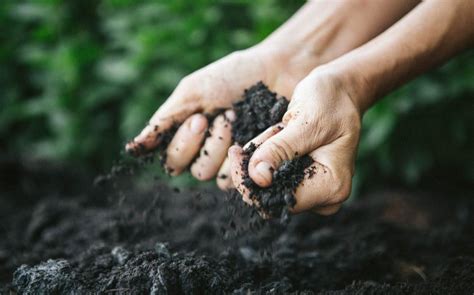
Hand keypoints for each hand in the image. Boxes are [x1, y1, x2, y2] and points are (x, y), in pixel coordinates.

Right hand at [125, 46, 314, 188]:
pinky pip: (237, 176)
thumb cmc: (233, 76)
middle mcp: (206, 151)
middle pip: (192, 170)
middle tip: (224, 117)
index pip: (172, 160)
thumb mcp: (193, 92)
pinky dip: (243, 155)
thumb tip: (133, 149)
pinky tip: (256, 133)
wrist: (276, 71)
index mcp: (188, 135)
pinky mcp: (252, 163)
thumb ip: (164, 121)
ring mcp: (230, 159)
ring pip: (214, 176)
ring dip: (224, 147)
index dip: (184, 144)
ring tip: (239, 119)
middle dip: (206, 144)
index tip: (200, 117)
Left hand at [228, 69, 362, 214]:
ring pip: (267, 185)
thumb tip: (258, 178)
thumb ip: (280, 150)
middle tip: (260, 135)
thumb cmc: (331, 100)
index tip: (235, 153)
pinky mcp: (302, 180)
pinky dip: (266, 153)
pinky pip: (271, 174)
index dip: (250, 183)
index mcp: (332, 186)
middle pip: (271, 197)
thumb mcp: (305, 121)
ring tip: (279, 127)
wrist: (341, 90)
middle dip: (256, 165)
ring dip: (262, 155)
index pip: (280, 201)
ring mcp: (313, 190)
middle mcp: (325, 196)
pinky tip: (277, 132)